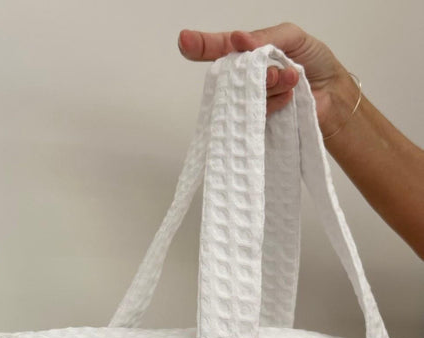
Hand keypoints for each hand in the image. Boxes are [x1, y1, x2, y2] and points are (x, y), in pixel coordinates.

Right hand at [178, 23, 354, 137]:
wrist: (334, 94)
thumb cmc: (316, 63)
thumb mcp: (293, 37)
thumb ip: (265, 38)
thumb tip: (239, 41)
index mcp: (250, 51)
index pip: (222, 47)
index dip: (202, 45)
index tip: (185, 41)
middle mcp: (247, 75)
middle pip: (233, 72)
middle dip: (257, 70)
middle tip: (281, 71)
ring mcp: (252, 98)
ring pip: (248, 91)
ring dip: (272, 84)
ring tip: (292, 80)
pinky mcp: (259, 118)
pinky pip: (257, 110)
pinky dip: (276, 100)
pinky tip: (290, 97)